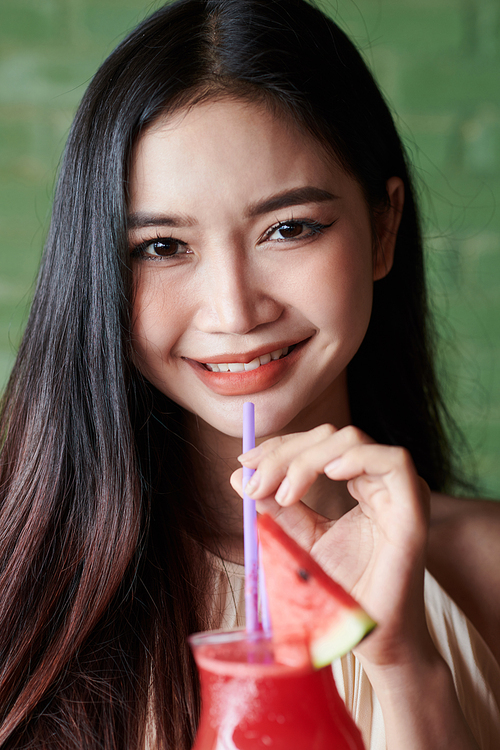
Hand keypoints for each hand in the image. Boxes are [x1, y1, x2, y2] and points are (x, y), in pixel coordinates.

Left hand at [231, 424, 435, 668]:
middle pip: (331, 437)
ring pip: (352, 441)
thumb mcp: (299, 540)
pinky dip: (357, 457)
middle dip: (286, 453)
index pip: (318, 444)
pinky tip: (329, 473)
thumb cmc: (341, 591)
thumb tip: (239, 474)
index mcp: (360, 483)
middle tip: (256, 483)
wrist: (368, 637)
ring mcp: (399, 492)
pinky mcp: (413, 509)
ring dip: (308, 458)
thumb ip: (275, 507)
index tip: (245, 462)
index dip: (281, 447)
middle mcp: (381, 481)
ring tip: (283, 492)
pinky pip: (394, 462)